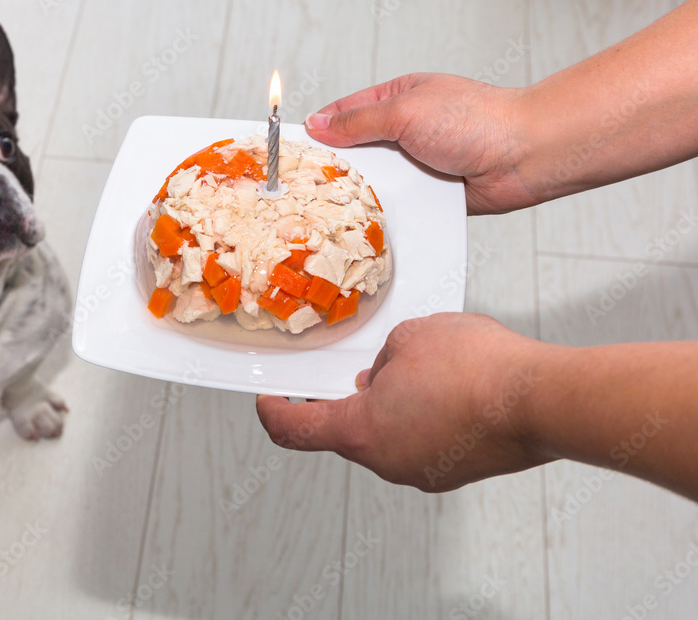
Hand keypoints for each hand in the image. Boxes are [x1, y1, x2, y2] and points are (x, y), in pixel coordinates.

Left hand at [256, 313, 554, 490]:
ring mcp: (423, 472)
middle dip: (347, 399)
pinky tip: (446, 389)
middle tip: (358, 368)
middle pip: (346, 432)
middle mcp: (387, 462)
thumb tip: (382, 376)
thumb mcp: (409, 337)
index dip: (274, 413)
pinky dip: (420, 418)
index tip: (267, 401)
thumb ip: (382, 359)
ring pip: (387, 437)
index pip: (296, 430)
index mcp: (361, 432)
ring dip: (390, 406)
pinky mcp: (454, 471)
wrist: (542, 400)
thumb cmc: (478, 369)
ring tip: (419, 370)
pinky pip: (421, 443)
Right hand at [305, 73, 535, 214]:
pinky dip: (388, 211)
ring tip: (336, 209)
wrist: (524, 157)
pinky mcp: (430, 193)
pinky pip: (399, 204)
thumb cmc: (475, 120)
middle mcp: (406, 131)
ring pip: (376, 182)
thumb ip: (358, 121)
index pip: (344, 113)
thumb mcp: (405, 111)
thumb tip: (318, 124)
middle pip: (357, 152)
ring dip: (364, 193)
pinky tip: (372, 221)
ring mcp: (418, 163)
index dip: (318, 131)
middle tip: (307, 187)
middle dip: (338, 168)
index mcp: (397, 99)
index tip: (292, 150)